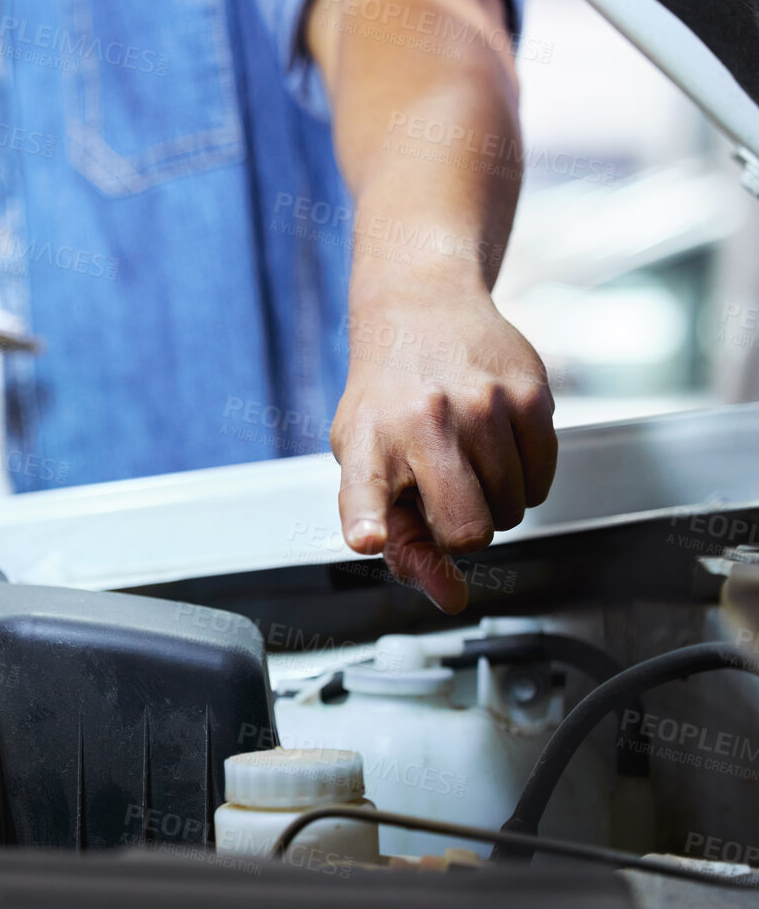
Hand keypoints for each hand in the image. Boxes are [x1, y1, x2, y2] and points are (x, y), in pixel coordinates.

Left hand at [330, 274, 556, 612]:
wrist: (421, 309)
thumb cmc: (389, 399)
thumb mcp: (367, 463)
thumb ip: (402, 538)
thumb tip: (450, 598)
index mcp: (368, 441)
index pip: (365, 488)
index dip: (370, 520)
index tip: (368, 536)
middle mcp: (423, 420)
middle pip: (470, 530)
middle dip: (463, 532)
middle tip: (444, 496)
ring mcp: (481, 404)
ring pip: (513, 510)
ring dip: (494, 501)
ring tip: (465, 457)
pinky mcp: (529, 393)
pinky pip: (543, 480)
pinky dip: (525, 479)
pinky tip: (495, 444)